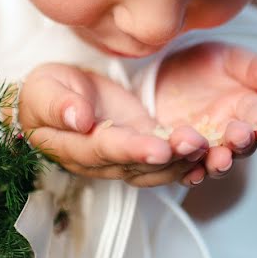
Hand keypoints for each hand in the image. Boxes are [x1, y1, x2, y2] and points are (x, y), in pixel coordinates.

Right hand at [18, 63, 197, 186]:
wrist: (57, 96)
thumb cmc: (45, 92)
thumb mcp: (43, 90)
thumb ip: (58, 105)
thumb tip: (78, 118)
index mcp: (74, 147)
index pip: (105, 150)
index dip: (132, 150)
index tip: (157, 147)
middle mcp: (103, 160)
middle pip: (138, 165)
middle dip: (169, 158)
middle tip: (195, 145)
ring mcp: (125, 155)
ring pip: (158, 167)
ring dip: (185, 160)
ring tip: (210, 146)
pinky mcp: (144, 144)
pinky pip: (168, 158)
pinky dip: (190, 158)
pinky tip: (212, 150)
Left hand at [154, 43, 256, 185]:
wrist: (161, 74)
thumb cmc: (201, 65)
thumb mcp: (226, 58)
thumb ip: (252, 68)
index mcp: (245, 108)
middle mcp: (227, 134)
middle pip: (240, 146)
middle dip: (240, 143)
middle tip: (238, 136)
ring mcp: (203, 148)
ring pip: (214, 163)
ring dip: (216, 162)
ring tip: (210, 152)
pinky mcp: (178, 158)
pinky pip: (184, 171)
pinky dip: (188, 174)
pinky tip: (188, 172)